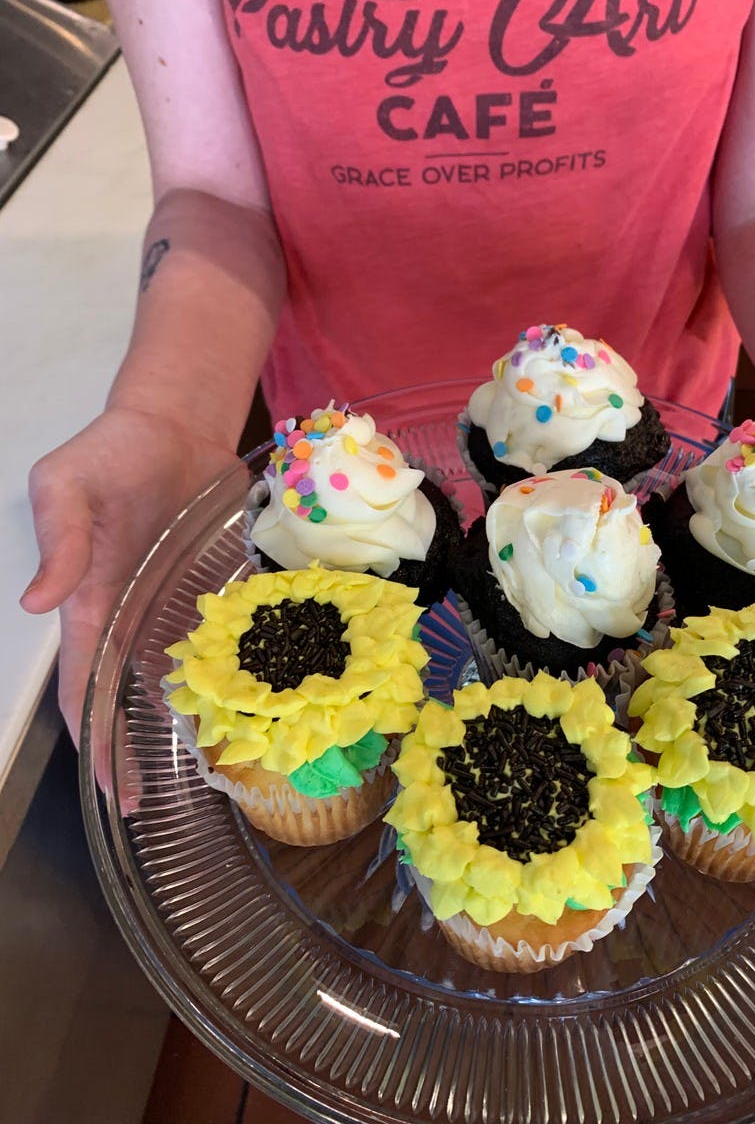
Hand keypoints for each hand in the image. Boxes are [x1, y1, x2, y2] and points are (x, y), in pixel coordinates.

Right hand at [20, 407, 244, 756]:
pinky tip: (243, 707)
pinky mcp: (207, 585)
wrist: (173, 424)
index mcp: (89, 599)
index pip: (83, 683)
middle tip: (150, 802)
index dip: (93, 737)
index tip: (110, 787)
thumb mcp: (65, 485)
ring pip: (170, 675)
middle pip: (123, 694)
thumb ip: (59, 541)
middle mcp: (127, 611)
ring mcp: (168, 601)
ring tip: (203, 772)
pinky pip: (215, 638)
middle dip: (131, 748)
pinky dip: (224, 673)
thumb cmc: (110, 451)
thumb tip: (39, 603)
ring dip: (179, 721)